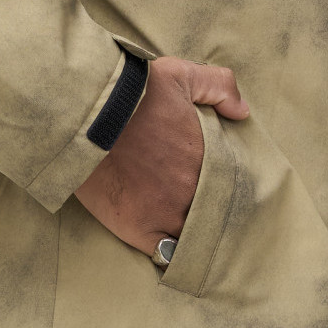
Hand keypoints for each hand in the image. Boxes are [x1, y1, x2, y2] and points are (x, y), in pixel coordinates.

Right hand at [74, 56, 248, 258]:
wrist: (86, 115)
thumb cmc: (132, 93)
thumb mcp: (180, 74)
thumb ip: (219, 86)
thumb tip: (241, 111)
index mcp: (207, 156)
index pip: (231, 180)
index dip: (225, 182)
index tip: (215, 180)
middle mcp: (193, 188)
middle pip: (213, 208)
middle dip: (210, 207)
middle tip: (198, 203)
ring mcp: (167, 212)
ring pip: (193, 233)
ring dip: (191, 230)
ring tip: (185, 227)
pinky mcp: (138, 229)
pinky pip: (165, 253)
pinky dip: (169, 252)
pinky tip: (168, 247)